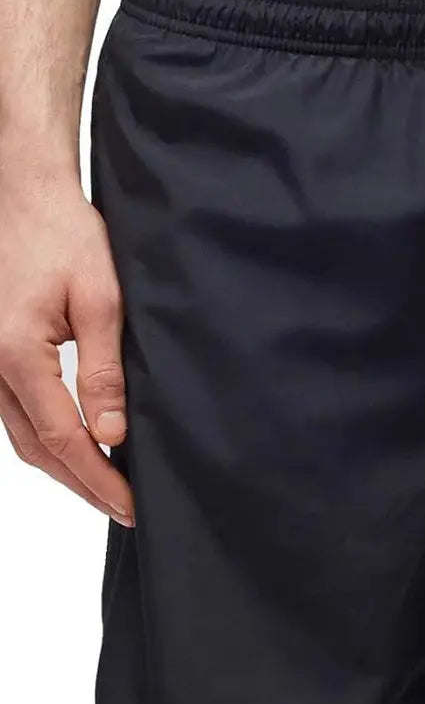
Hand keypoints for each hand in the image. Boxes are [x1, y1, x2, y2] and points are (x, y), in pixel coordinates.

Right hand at [0, 174, 132, 525]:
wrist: (24, 194)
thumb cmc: (62, 234)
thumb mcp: (99, 300)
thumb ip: (104, 371)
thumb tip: (111, 434)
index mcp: (15, 354)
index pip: (62, 438)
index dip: (98, 478)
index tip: (130, 504)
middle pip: (37, 449)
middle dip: (83, 485)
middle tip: (126, 509)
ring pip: (22, 437)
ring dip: (64, 467)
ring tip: (108, 489)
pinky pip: (16, 414)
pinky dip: (47, 440)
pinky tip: (80, 449)